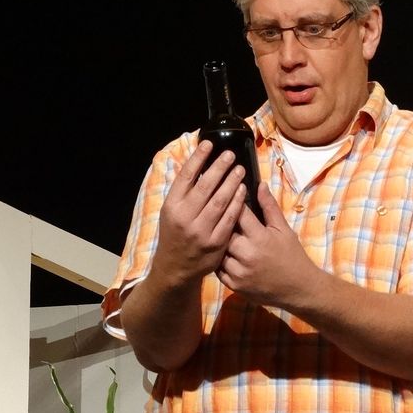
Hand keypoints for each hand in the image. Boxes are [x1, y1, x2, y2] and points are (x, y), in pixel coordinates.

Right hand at [151, 141, 248, 286]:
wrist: (176, 268)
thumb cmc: (174, 235)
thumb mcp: (170, 212)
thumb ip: (182, 193)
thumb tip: (198, 166)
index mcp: (171, 206)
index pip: (186, 176)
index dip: (198, 158)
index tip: (209, 144)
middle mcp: (185, 217)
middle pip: (206, 185)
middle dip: (220, 167)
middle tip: (231, 155)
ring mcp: (201, 231)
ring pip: (220, 200)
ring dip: (232, 182)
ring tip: (239, 169)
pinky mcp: (216, 242)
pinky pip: (230, 218)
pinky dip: (238, 202)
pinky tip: (243, 190)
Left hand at [217, 182, 318, 305]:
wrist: (299, 289)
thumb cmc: (292, 256)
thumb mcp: (283, 229)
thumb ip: (269, 207)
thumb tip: (259, 184)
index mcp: (260, 237)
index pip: (238, 213)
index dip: (231, 203)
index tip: (226, 196)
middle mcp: (247, 254)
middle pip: (223, 232)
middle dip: (221, 223)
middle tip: (216, 215)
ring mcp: (239, 272)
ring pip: (217, 250)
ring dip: (216, 242)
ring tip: (214, 233)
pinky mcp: (234, 285)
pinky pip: (217, 269)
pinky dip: (217, 260)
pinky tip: (218, 252)